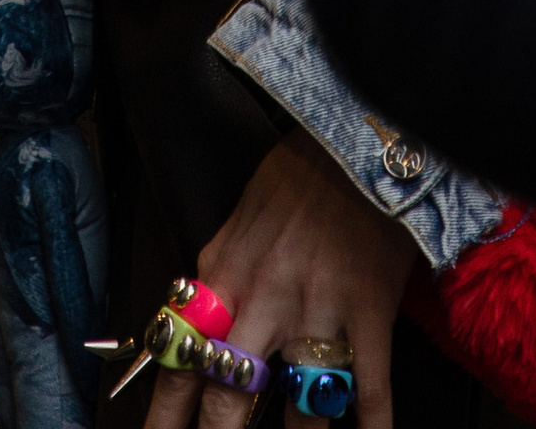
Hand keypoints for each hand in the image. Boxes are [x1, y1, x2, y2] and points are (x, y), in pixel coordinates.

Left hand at [145, 134, 414, 428]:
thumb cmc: (301, 173)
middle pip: (228, 397)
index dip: (164, 417)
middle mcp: (264, 300)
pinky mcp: (367, 311)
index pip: (181, 361)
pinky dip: (372, 424)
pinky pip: (369, 388)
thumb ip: (220, 272)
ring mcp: (316, 309)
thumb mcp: (240, 219)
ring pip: (301, 408)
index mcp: (225, 275)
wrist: (356, 136)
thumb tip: (199, 317)